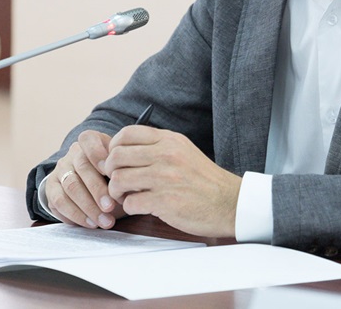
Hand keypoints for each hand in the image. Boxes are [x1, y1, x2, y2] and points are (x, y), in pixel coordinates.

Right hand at [45, 130, 125, 228]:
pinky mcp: (51, 189)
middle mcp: (72, 154)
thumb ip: (125, 172)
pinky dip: (76, 215)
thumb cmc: (112, 176)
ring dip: (88, 207)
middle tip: (111, 207)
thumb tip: (133, 186)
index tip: (112, 172)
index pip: (88, 139)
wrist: (90, 186)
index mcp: (90, 142)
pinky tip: (91, 223)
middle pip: (82, 167)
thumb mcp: (120, 168)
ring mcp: (60, 170)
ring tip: (105, 221)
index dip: (98, 154)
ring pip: (71, 186)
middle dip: (98, 190)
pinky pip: (59, 202)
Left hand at [103, 126, 241, 237]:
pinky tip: (141, 207)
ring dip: (117, 191)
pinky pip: (130, 202)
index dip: (114, 148)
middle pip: (116, 156)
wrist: (230, 202)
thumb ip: (158, 147)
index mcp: (170, 140)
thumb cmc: (205, 181)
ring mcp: (164, 178)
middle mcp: (166, 155)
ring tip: (127, 196)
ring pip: (118, 179)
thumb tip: (125, 150)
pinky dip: (130, 207)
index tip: (116, 160)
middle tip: (117, 180)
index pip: (126, 134)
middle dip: (110, 170)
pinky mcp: (164, 201)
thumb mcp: (184, 152)